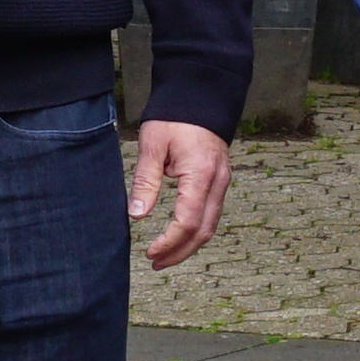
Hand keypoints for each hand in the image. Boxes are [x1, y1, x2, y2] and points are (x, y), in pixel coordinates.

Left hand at [130, 118, 232, 269]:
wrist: (201, 96)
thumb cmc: (174, 118)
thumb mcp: (153, 146)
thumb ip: (145, 181)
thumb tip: (137, 216)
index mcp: (201, 174)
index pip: (187, 221)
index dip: (169, 242)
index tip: (149, 251)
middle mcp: (218, 182)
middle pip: (203, 231)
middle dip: (180, 252)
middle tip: (155, 263)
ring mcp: (222, 183)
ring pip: (210, 226)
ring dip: (188, 246)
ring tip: (164, 257)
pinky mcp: (220, 182)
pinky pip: (211, 214)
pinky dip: (196, 231)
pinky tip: (179, 237)